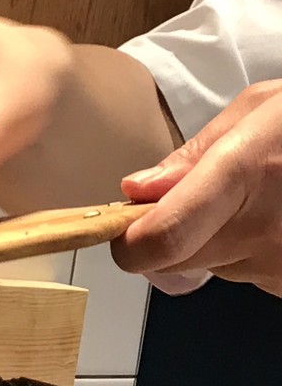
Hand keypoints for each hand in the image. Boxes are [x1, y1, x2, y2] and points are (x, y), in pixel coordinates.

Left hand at [112, 80, 281, 296]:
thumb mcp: (260, 110)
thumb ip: (192, 155)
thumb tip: (136, 191)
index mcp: (243, 175)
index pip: (162, 239)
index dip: (128, 243)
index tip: (120, 228)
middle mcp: (261, 232)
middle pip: (169, 263)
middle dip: (159, 238)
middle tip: (184, 203)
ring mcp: (279, 267)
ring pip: (205, 268)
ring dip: (207, 241)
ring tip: (250, 201)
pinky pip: (241, 275)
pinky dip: (241, 252)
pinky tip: (271, 220)